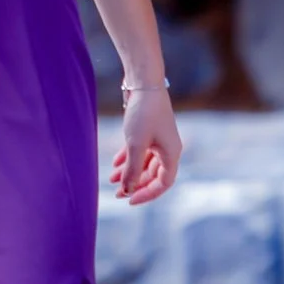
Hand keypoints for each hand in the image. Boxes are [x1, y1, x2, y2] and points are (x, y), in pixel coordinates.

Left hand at [110, 86, 181, 205]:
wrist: (143, 83)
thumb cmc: (144, 113)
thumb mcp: (136, 144)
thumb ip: (132, 169)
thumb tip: (127, 190)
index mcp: (171, 154)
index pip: (163, 183)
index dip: (147, 194)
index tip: (129, 200)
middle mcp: (167, 149)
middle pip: (153, 175)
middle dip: (135, 184)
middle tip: (117, 193)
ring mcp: (158, 140)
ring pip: (144, 163)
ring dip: (129, 172)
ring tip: (111, 180)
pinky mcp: (148, 131)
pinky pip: (139, 151)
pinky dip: (127, 159)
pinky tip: (114, 165)